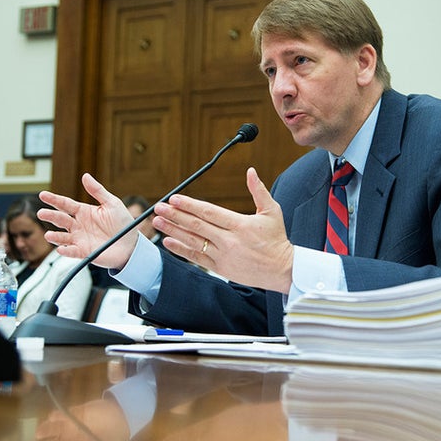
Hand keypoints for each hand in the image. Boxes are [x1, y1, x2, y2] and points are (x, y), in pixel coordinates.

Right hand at [37, 173, 137, 269]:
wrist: (132, 244)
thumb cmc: (123, 224)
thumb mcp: (112, 204)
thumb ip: (98, 191)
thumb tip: (85, 176)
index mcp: (84, 212)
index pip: (65, 204)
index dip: (54, 199)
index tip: (43, 195)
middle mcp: (79, 225)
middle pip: (61, 220)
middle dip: (50, 216)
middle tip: (41, 213)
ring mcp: (80, 239)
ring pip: (63, 237)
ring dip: (55, 237)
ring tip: (48, 235)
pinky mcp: (84, 252)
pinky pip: (72, 252)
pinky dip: (66, 251)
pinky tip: (61, 249)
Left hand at [153, 167, 293, 293]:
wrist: (282, 270)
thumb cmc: (277, 239)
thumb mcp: (272, 211)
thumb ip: (259, 190)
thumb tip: (251, 171)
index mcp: (240, 225)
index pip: (209, 212)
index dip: (190, 205)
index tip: (174, 199)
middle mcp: (229, 241)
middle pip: (197, 226)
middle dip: (175, 216)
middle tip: (159, 208)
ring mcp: (223, 256)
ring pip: (193, 241)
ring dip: (173, 231)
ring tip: (158, 222)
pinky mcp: (221, 268)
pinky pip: (197, 258)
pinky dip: (181, 250)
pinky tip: (168, 241)